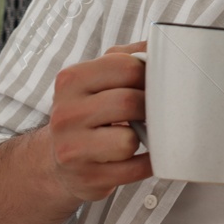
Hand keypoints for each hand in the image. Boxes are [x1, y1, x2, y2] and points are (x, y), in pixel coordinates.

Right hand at [43, 41, 153, 201]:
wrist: (58, 158)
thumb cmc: (89, 111)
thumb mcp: (97, 78)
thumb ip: (128, 57)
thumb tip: (164, 44)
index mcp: (71, 80)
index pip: (125, 66)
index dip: (149, 76)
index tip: (153, 85)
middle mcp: (66, 113)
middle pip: (129, 102)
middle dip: (149, 108)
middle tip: (152, 112)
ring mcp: (72, 149)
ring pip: (129, 140)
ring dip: (143, 138)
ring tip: (137, 134)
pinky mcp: (88, 178)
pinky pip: (134, 170)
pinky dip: (148, 163)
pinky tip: (143, 156)